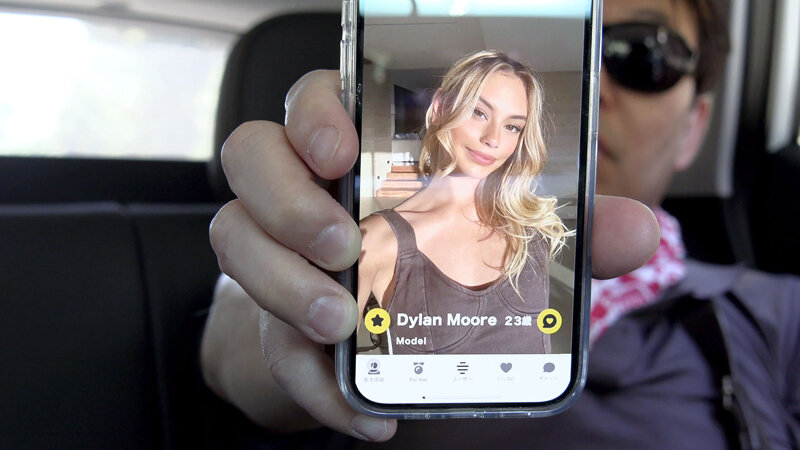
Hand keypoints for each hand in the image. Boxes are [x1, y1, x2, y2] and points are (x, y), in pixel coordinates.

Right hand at [208, 70, 659, 441]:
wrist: (381, 333)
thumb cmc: (439, 261)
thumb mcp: (502, 238)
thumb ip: (562, 227)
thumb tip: (634, 231)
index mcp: (355, 147)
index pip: (312, 99)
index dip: (315, 112)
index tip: (345, 147)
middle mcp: (300, 188)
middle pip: (251, 156)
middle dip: (289, 198)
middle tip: (344, 243)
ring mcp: (276, 252)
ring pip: (233, 237)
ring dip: (282, 283)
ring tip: (341, 322)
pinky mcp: (271, 322)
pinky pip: (267, 344)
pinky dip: (314, 385)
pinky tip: (367, 412)